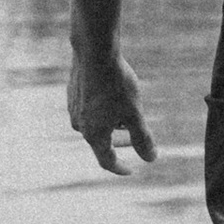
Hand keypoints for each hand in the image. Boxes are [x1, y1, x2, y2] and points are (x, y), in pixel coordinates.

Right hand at [67, 38, 155, 171]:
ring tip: (126, 117)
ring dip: (111, 126)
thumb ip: (142, 138)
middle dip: (118, 144)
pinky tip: (114, 99)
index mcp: (93, 134)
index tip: (131, 170)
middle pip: (100, 142)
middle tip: (133, 140)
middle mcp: (80, 125)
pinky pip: (89, 111)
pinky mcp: (73, 94)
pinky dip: (103, 113)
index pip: (106, 161)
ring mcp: (74, 109)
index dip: (120, 168)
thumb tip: (151, 159)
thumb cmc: (116, 85)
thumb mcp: (135, 113)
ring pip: (95, 125)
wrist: (94, 53)